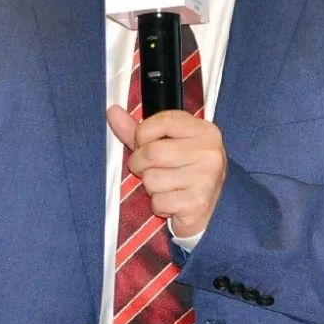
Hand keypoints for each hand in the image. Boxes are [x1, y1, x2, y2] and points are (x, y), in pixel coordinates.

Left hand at [107, 105, 226, 238]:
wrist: (211, 211)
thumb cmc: (184, 173)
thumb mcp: (166, 145)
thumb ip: (138, 130)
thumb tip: (112, 111)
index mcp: (204, 130)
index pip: (161, 121)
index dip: (142, 135)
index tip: (145, 145)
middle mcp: (209, 152)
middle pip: (152, 153)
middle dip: (140, 164)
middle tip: (149, 170)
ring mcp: (206, 178)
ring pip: (152, 179)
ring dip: (151, 187)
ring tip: (166, 187)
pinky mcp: (198, 203)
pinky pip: (159, 202)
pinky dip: (159, 205)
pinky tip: (173, 202)